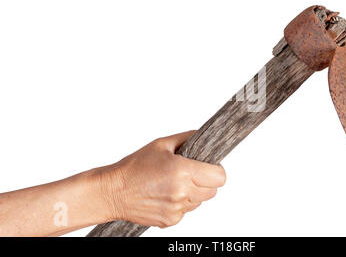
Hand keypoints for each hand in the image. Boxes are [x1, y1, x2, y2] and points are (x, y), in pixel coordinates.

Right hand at [100, 131, 225, 227]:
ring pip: (199, 202)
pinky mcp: (170, 221)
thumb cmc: (134, 166)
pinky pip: (186, 211)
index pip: (219, 177)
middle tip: (190, 173)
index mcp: (182, 171)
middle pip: (213, 191)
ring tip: (173, 183)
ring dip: (193, 193)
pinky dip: (181, 203)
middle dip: (205, 181)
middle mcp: (182, 192)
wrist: (113, 191)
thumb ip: (187, 138)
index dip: (216, 170)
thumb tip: (204, 136)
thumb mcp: (161, 144)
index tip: (209, 166)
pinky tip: (165, 194)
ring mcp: (177, 209)